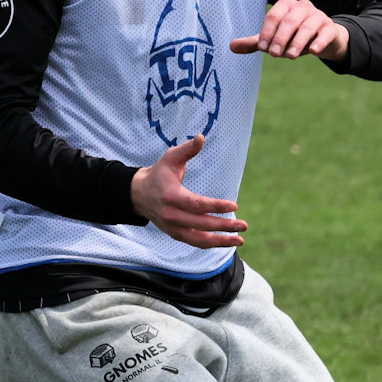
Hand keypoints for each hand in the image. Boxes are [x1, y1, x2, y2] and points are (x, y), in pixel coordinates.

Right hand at [130, 135, 246, 248]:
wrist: (137, 194)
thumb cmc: (158, 174)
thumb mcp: (170, 158)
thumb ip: (186, 149)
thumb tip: (201, 137)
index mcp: (171, 196)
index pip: (196, 205)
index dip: (216, 206)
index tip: (234, 206)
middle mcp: (171, 215)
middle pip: (201, 224)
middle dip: (224, 226)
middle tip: (244, 225)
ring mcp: (172, 227)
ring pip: (198, 239)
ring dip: (221, 241)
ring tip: (240, 239)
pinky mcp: (174, 234)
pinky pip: (195, 242)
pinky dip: (211, 244)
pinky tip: (227, 242)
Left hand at [231, 0, 348, 60]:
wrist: (324, 40)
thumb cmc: (294, 36)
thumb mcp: (274, 39)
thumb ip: (255, 42)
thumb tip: (231, 47)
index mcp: (286, 5)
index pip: (274, 16)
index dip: (267, 32)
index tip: (262, 48)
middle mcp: (303, 7)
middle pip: (290, 21)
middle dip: (281, 38)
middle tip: (274, 54)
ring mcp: (318, 16)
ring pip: (307, 27)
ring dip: (297, 42)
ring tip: (290, 56)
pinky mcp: (331, 28)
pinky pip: (325, 33)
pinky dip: (319, 42)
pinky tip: (312, 52)